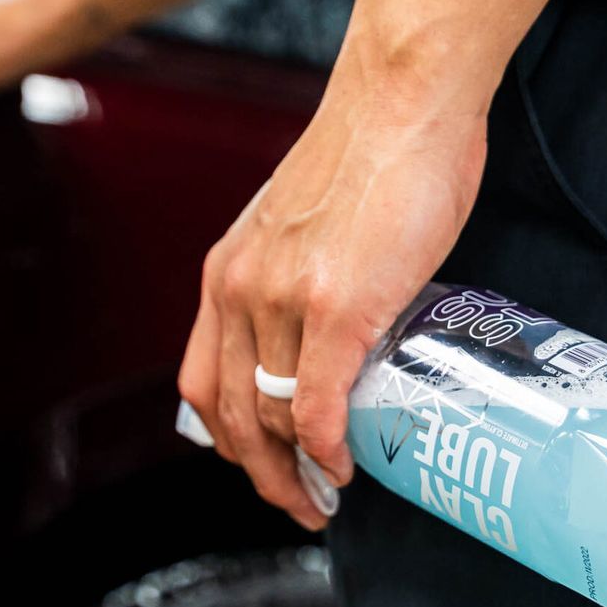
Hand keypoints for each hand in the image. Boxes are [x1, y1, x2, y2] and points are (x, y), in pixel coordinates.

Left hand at [177, 42, 489, 529]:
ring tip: (327, 497)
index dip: (230, 440)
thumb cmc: (372, 154)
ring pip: (272, 419)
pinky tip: (344, 467)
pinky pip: (318, 405)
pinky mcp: (336, 307)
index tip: (264, 467)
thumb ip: (295, 279)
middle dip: (263, 476)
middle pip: (230, 417)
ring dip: (297, 475)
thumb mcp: (301, 226)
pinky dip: (328, 450)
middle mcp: (239, 291)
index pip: (204, 382)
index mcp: (227, 273)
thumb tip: (327, 335)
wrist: (401, 102)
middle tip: (300, 505)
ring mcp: (283, 301)